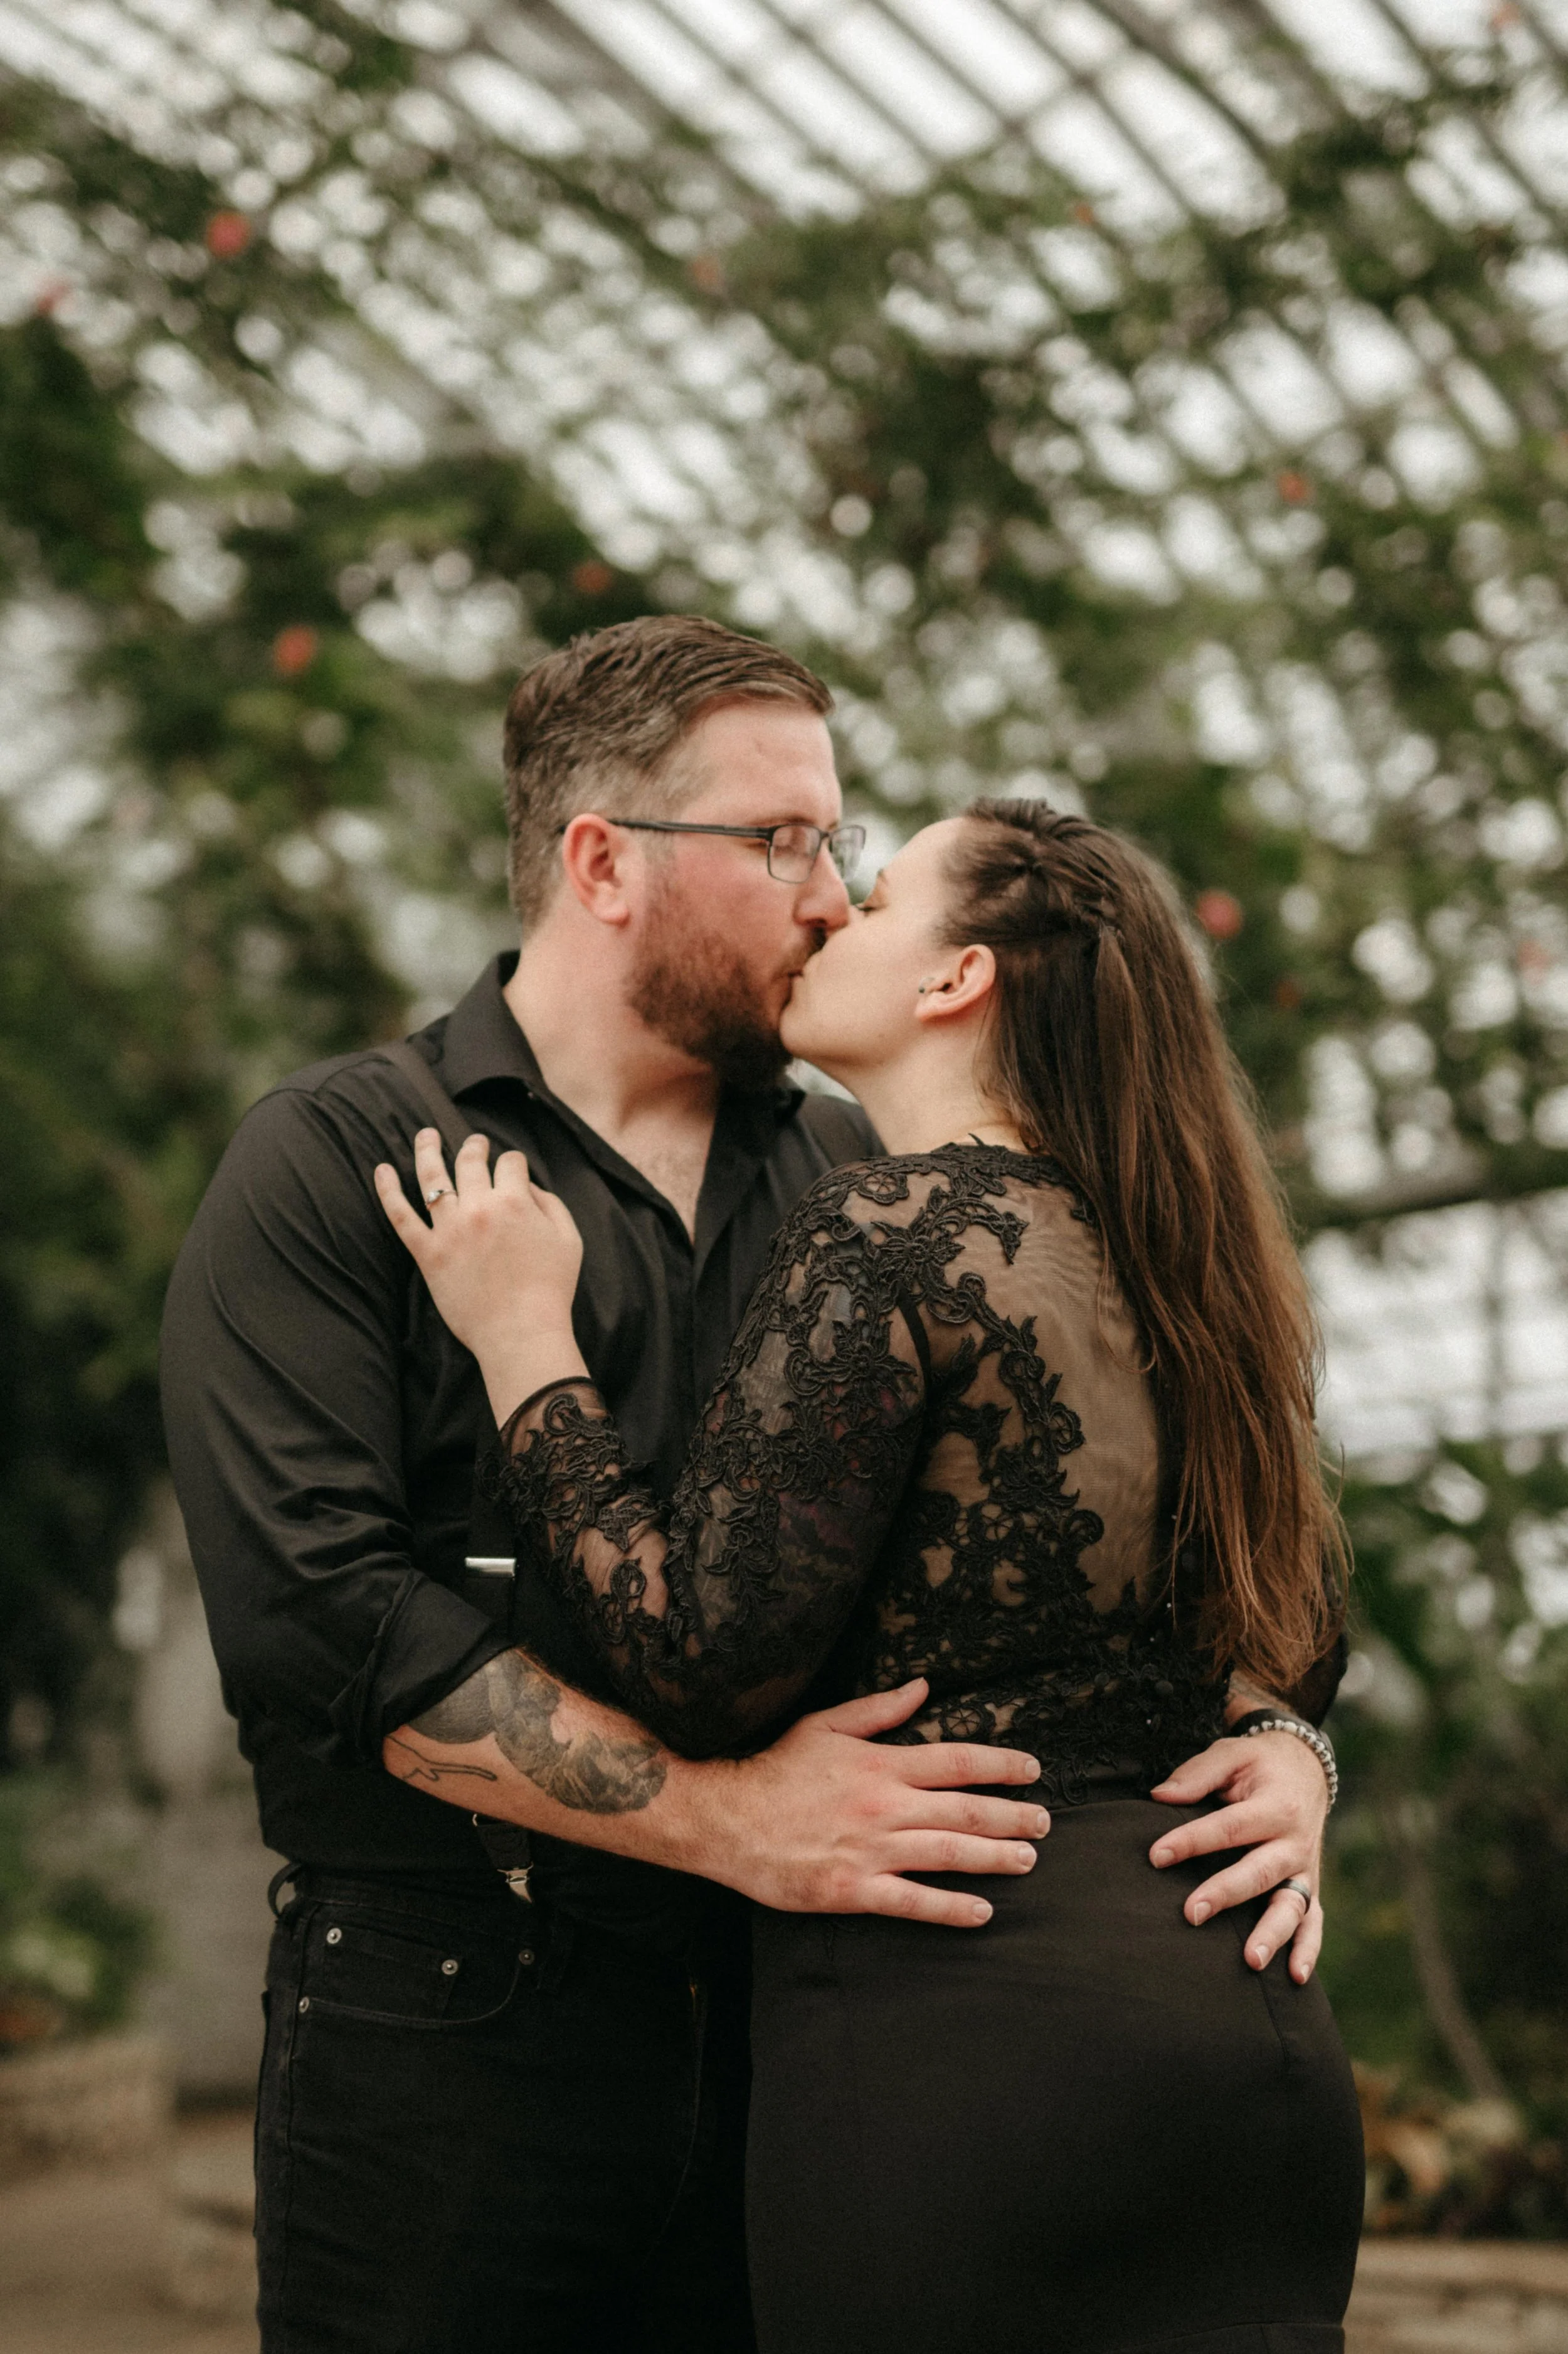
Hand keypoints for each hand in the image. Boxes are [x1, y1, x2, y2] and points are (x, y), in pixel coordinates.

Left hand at [374, 1130, 584, 1399]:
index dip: (514, 1162)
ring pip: (432, 1176)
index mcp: (516, 1201)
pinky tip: (381, 1170)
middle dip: (475, 1146)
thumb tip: (528, 1185)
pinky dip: (388, 1191)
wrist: (522, 1332)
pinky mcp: (428, 1254)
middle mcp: (480, 1207)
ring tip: (425, 1135)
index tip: (514, 1169)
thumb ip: (551, 1204)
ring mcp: (450, 1230)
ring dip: (428, 1149)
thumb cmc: (551, 1290)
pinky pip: (401, 1216)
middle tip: (475, 1142)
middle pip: (471, 1161)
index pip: (511, 1163)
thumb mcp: (569, 1240)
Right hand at [691, 1678, 1050, 1930]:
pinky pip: (913, 1902)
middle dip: (1011, 1816)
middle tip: (1044, 1822)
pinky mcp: (854, 1889)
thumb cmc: (777, 1769)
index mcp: (881, 1764)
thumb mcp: (826, 1724)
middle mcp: (884, 1806)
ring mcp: (871, 1850)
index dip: (1000, 1765)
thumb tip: (922, 1687)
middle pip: (964, 1810)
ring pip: (948, 1854)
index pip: (957, 1761)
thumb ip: (879, 1709)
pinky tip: (982, 1911)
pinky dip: (951, 1908)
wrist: (727, 1819)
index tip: (1031, 1770)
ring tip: (1028, 1860)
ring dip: (995, 1857)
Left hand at [1148, 1730, 1327, 1982]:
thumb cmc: (1258, 1764)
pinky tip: (1295, 1977)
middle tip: (1191, 1914)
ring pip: (1290, 1906)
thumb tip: (1158, 1796)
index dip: (1191, 1841)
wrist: (1306, 1769)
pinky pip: (1313, 1923)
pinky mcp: (1311, 1887)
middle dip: (1225, 1894)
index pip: (1228, 1827)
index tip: (1156, 1856)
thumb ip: (1197, 1774)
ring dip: (1271, 1934)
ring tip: (1250, 1961)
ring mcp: (1305, 1869)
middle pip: (1258, 1872)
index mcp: (1275, 1805)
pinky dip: (1307, 1950)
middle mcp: (1294, 1841)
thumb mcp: (1231, 1754)